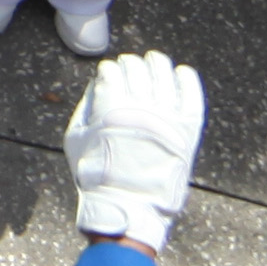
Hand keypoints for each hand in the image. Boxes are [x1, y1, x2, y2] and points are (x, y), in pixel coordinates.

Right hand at [63, 50, 205, 247]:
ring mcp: (167, 117)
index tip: (109, 71)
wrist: (128, 205)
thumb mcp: (75, 139)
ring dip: (157, 63)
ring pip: (164, 75)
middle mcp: (140, 108)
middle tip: (130, 63)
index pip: (112, 72)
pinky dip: (188, 80)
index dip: (109, 69)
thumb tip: (98, 82)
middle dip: (130, 63)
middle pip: (137, 69)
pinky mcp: (187, 129)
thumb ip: (85, 106)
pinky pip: (192, 95)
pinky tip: (182, 72)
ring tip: (154, 60)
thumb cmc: (97, 174)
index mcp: (111, 108)